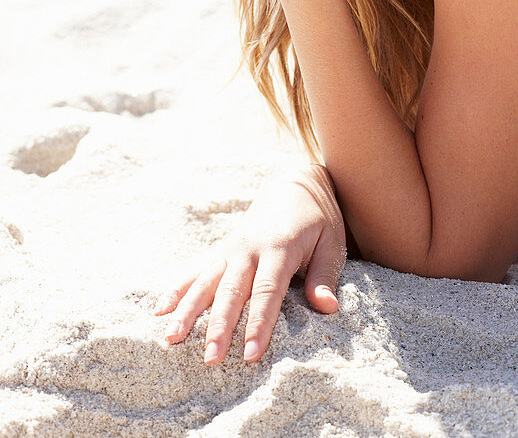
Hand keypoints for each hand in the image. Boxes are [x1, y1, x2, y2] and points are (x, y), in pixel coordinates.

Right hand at [153, 165, 346, 364]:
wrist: (295, 184)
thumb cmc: (317, 218)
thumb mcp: (331, 241)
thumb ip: (325, 275)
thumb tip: (327, 307)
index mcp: (279, 247)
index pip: (267, 290)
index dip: (259, 323)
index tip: (251, 354)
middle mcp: (249, 248)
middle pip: (231, 291)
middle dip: (219, 326)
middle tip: (210, 359)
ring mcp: (231, 248)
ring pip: (206, 281)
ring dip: (188, 310)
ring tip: (171, 338)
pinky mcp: (221, 249)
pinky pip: (195, 270)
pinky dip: (177, 289)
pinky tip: (158, 311)